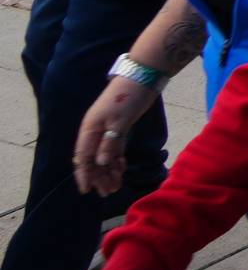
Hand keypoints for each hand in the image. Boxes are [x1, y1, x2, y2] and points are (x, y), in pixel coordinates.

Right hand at [73, 77, 158, 195]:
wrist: (143, 76)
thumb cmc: (128, 97)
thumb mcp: (119, 121)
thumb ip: (110, 142)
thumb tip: (101, 163)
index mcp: (90, 129)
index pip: (83, 157)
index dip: (84, 174)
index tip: (86, 190)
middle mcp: (95, 131)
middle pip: (94, 159)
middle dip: (99, 176)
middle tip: (108, 192)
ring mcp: (107, 129)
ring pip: (105, 155)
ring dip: (109, 170)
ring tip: (116, 186)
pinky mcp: (119, 127)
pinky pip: (114, 147)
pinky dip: (117, 159)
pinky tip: (122, 169)